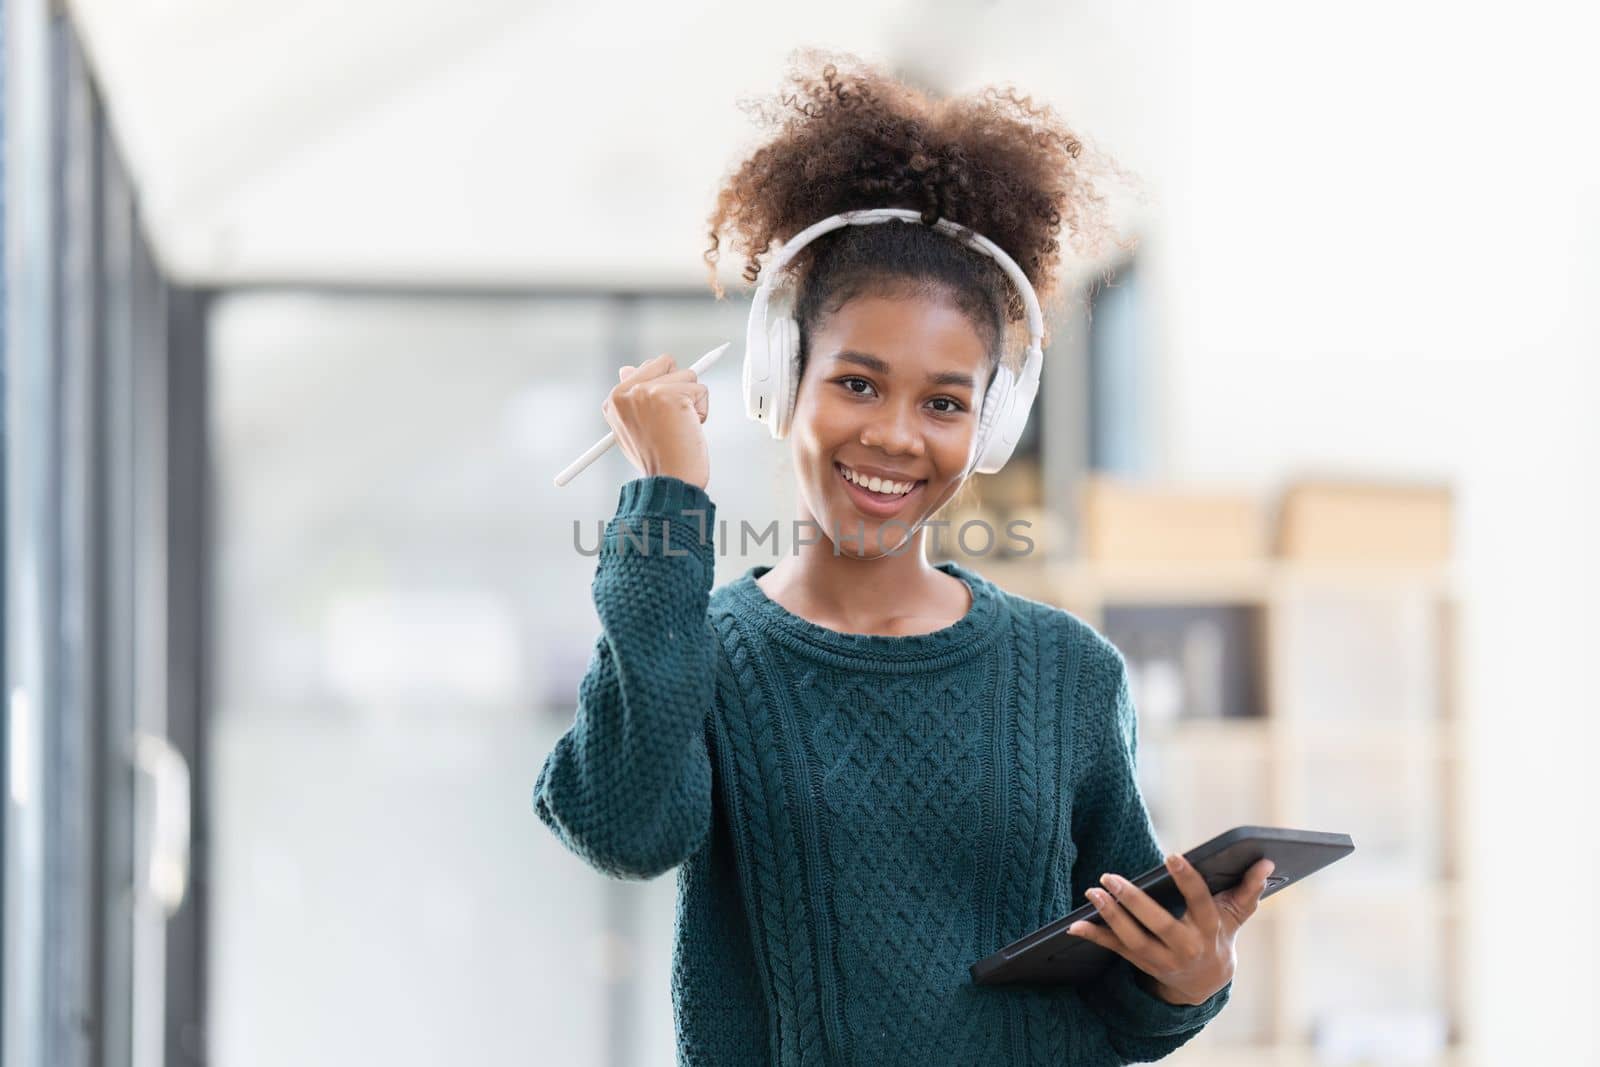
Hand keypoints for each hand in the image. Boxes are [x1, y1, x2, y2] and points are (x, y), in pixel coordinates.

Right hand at [602, 354, 711, 488]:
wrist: (668, 482)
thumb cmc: (657, 459)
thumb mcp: (634, 426)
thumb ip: (633, 398)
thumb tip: (627, 368)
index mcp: (615, 398)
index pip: (647, 367)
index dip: (665, 384)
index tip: (669, 402)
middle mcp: (627, 392)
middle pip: (667, 363)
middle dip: (679, 387)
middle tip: (672, 419)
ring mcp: (648, 392)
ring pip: (688, 376)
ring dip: (692, 401)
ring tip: (680, 427)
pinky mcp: (671, 397)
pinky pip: (701, 390)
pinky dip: (702, 411)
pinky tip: (689, 430)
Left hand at [1067, 853, 1275, 1005]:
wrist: (1205, 983)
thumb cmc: (1219, 936)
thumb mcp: (1236, 916)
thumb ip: (1249, 889)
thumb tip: (1266, 861)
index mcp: (1209, 931)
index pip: (1200, 903)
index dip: (1187, 880)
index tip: (1171, 856)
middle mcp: (1185, 948)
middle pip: (1158, 925)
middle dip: (1134, 902)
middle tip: (1111, 877)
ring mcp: (1161, 959)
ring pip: (1133, 939)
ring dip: (1110, 916)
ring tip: (1093, 892)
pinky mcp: (1140, 963)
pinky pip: (1115, 950)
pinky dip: (1094, 937)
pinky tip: (1074, 926)